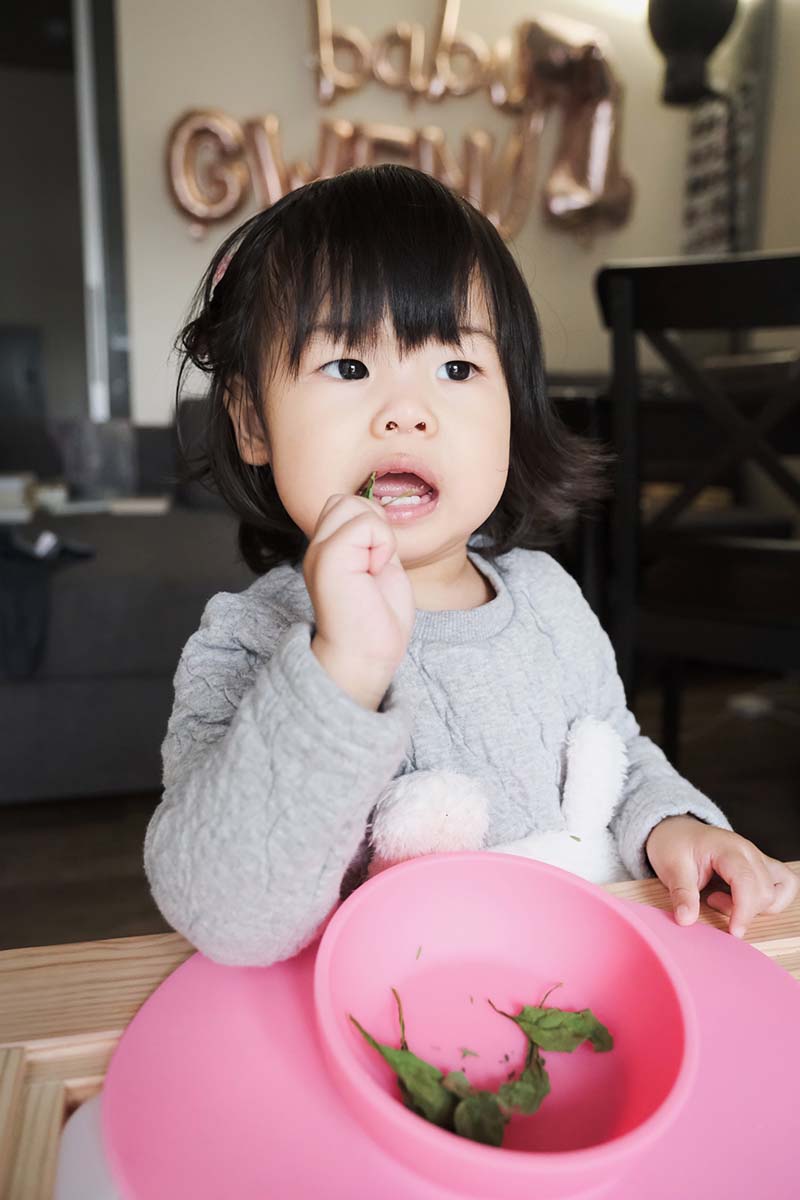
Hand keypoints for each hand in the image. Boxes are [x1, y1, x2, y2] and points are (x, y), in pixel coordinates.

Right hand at [303, 493, 414, 705]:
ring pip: (354, 504)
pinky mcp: (330, 557)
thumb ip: (372, 539)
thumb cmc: (376, 620)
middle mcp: (317, 547)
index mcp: (328, 550)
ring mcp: (320, 551)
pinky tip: (375, 572)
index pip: (344, 505)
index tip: (377, 563)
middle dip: (373, 522)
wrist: (366, 656)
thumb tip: (376, 512)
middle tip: (377, 562)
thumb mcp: (377, 566)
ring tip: (374, 567)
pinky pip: (366, 524)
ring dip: (378, 533)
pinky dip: (382, 544)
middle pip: (345, 499)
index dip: (371, 524)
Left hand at [645, 815, 797, 937]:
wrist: (677, 831)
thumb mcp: (671, 867)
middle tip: (711, 901)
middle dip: (743, 910)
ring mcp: (757, 858)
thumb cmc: (675, 845)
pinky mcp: (761, 866)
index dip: (743, 910)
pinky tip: (742, 899)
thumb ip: (681, 893)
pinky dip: (768, 901)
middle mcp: (748, 852)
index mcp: (726, 848)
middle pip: (765, 891)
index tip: (733, 932)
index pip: (746, 881)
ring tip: (725, 899)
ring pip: (778, 891)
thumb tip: (686, 919)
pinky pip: (783, 886)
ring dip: (757, 907)